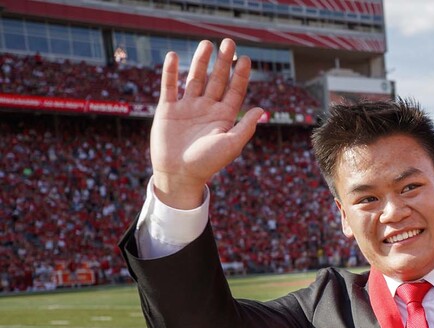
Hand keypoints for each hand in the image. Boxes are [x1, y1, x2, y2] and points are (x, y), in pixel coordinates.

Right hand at [150, 38, 264, 208]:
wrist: (180, 174)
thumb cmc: (208, 163)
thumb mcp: (231, 145)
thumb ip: (245, 127)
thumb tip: (261, 109)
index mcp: (224, 117)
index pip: (235, 91)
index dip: (240, 75)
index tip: (245, 59)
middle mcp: (207, 109)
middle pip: (217, 80)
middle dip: (223, 61)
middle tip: (229, 42)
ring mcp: (188, 107)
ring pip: (195, 78)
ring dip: (200, 61)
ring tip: (206, 44)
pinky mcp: (168, 109)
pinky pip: (169, 86)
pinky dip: (170, 72)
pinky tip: (173, 56)